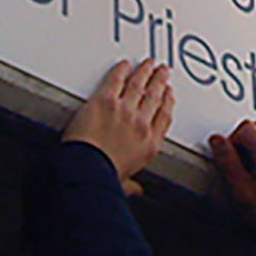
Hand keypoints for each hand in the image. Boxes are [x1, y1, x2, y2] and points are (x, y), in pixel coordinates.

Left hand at [64, 59, 176, 195]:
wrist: (87, 170)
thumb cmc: (102, 178)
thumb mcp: (123, 184)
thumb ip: (131, 185)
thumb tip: (135, 191)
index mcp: (149, 145)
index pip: (164, 117)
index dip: (168, 102)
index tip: (168, 94)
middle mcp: (141, 125)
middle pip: (155, 97)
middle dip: (160, 82)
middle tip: (162, 72)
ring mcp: (125, 111)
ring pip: (140, 85)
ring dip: (145, 72)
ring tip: (149, 64)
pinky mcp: (106, 101)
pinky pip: (117, 80)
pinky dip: (121, 71)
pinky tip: (124, 65)